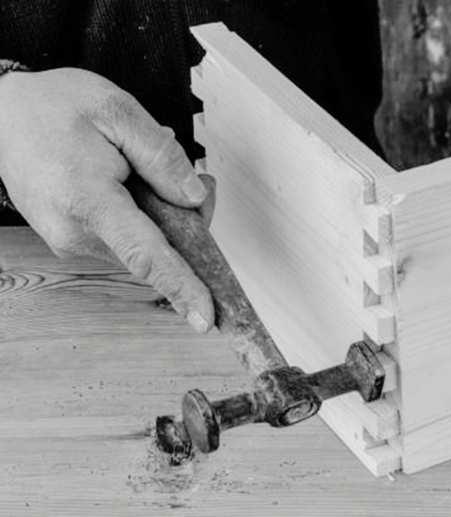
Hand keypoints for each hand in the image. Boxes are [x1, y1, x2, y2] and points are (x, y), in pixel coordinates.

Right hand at [0, 68, 213, 331]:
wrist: (0, 111)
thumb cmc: (52, 106)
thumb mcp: (117, 111)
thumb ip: (161, 157)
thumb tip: (194, 198)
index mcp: (87, 201)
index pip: (145, 255)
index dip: (182, 287)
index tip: (206, 319)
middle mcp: (75, 233)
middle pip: (157, 250)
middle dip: (190, 223)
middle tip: (201, 183)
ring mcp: (70, 241)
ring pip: (146, 245)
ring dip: (166, 217)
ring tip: (155, 170)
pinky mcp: (72, 239)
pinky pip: (126, 238)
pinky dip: (146, 217)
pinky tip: (137, 182)